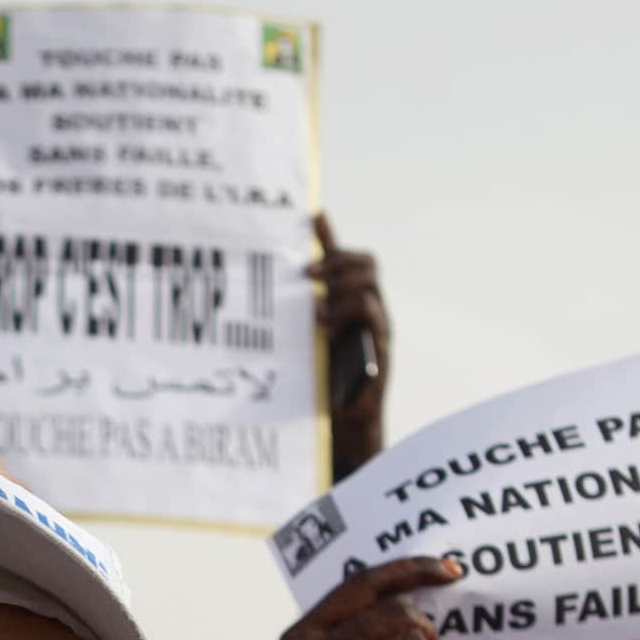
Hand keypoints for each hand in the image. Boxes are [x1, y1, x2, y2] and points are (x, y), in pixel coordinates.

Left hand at [310, 214, 391, 473]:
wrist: (344, 425)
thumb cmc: (322, 384)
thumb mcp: (303, 343)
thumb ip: (294, 317)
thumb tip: (258, 294)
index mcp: (350, 305)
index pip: (346, 260)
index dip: (331, 235)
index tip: (312, 214)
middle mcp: (369, 312)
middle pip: (366, 265)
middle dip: (337, 262)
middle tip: (308, 276)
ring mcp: (378, 329)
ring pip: (368, 287)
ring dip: (341, 289)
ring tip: (316, 306)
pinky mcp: (380, 351)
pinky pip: (372, 318)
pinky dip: (348, 315)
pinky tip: (325, 326)